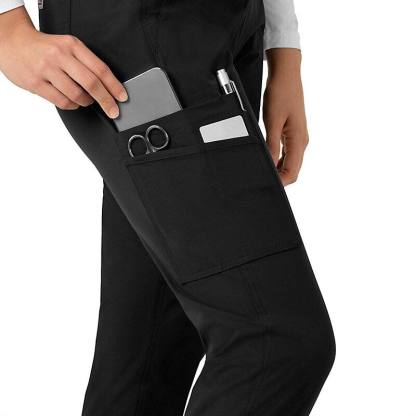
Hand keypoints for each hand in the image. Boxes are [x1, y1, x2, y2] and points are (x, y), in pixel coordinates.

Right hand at [0, 7, 126, 117]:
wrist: (13, 43)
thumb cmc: (44, 48)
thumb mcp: (67, 47)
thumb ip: (85, 63)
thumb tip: (107, 87)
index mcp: (72, 45)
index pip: (100, 68)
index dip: (114, 85)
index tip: (122, 97)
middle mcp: (60, 56)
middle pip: (91, 83)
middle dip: (106, 100)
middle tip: (113, 110)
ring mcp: (47, 69)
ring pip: (77, 95)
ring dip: (86, 102)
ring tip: (86, 100)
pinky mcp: (36, 83)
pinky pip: (62, 101)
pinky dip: (72, 105)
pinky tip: (73, 101)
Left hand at [263, 48, 308, 185]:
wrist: (286, 74)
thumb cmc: (280, 94)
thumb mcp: (272, 121)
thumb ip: (271, 145)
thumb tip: (269, 164)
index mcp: (298, 140)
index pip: (293, 172)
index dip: (281, 183)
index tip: (267, 186)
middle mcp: (301, 142)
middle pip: (292, 170)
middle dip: (279, 178)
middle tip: (260, 180)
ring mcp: (297, 138)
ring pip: (289, 163)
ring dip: (277, 170)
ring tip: (261, 171)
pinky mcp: (292, 133)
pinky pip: (286, 153)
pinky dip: (278, 160)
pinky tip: (267, 159)